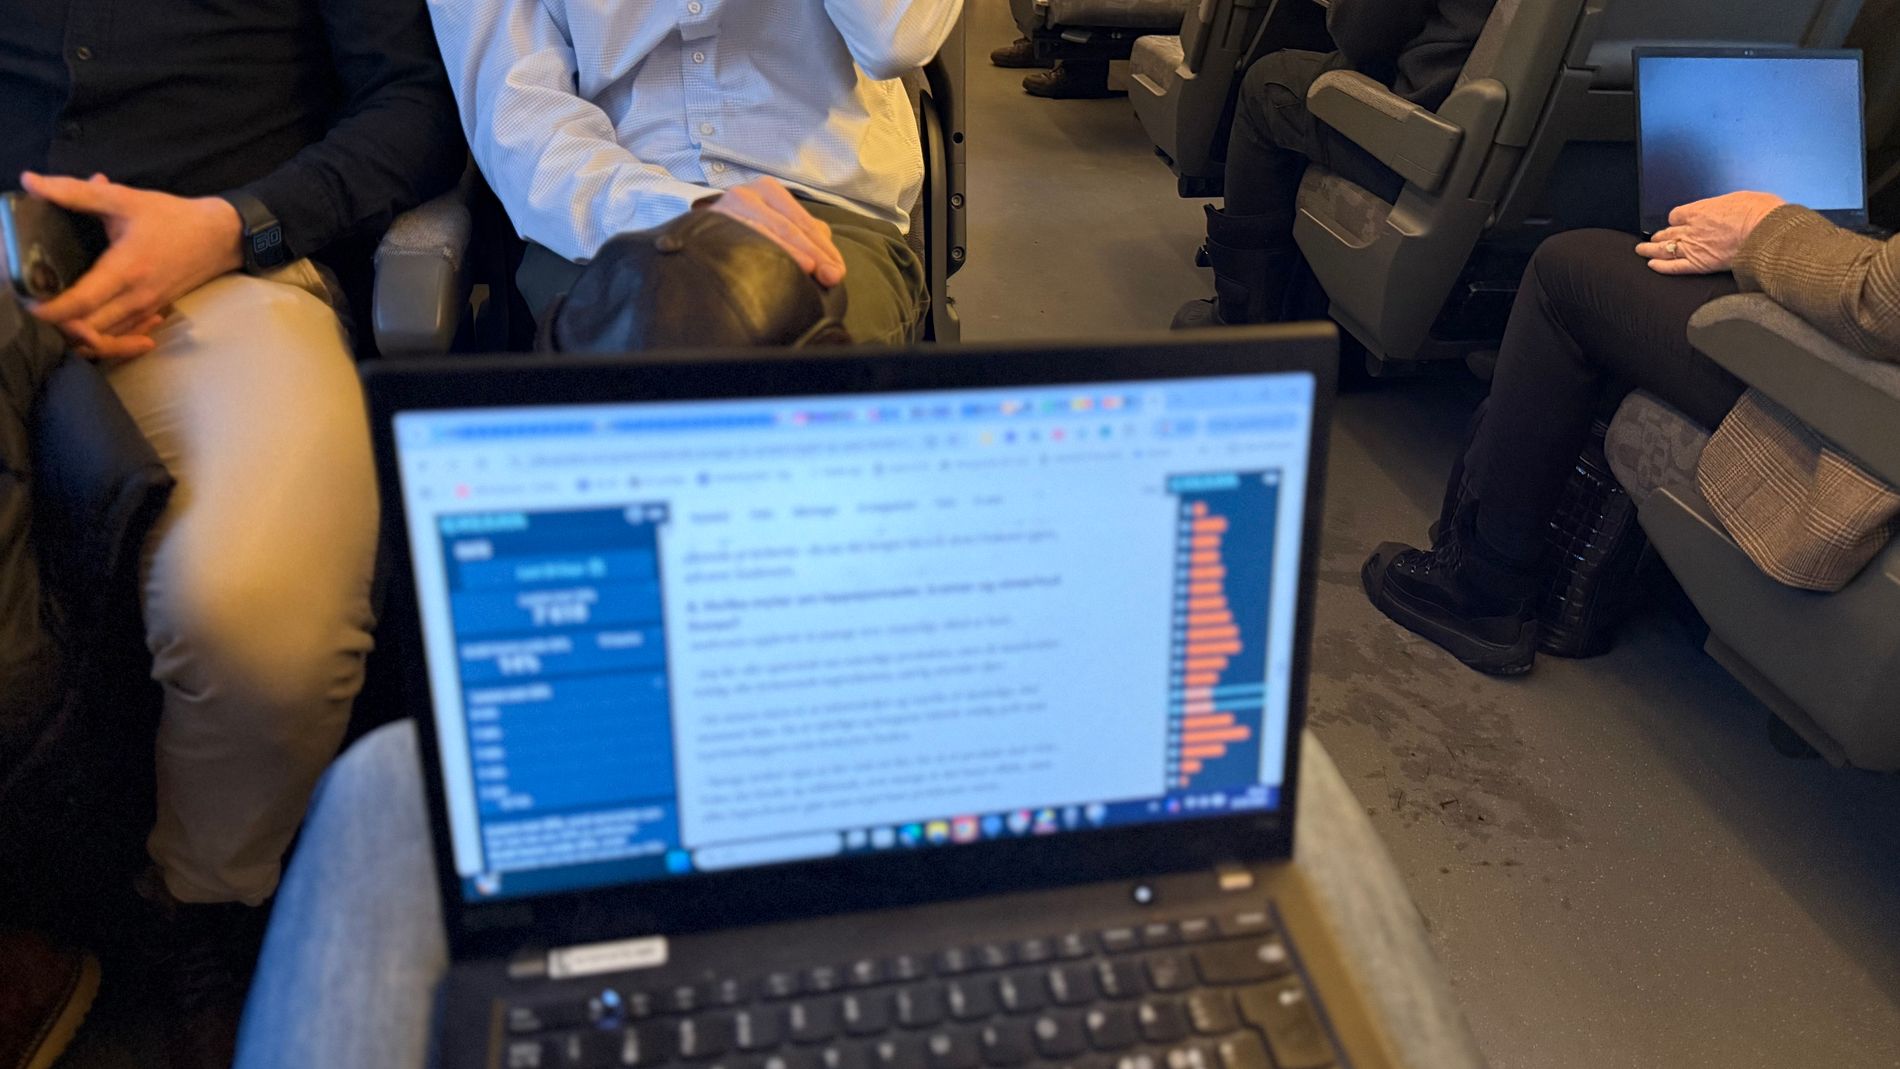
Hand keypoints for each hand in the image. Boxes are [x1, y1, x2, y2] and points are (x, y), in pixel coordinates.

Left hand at [21, 171, 243, 358]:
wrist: (222, 237)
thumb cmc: (174, 217)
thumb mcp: (125, 199)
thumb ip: (75, 192)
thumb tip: (31, 181)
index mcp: (126, 269)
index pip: (80, 303)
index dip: (49, 310)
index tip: (26, 303)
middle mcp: (136, 297)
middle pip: (88, 331)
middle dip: (58, 328)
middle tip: (34, 309)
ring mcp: (147, 309)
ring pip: (106, 340)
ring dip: (78, 337)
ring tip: (56, 320)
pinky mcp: (154, 312)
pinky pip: (124, 337)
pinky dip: (103, 338)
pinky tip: (90, 325)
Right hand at [698, 177, 846, 286]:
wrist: (696, 237)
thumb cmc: (744, 234)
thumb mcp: (779, 226)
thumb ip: (806, 235)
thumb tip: (831, 260)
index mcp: (769, 190)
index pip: (804, 221)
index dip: (825, 248)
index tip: (838, 272)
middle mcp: (748, 193)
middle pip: (789, 226)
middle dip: (815, 252)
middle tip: (832, 276)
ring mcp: (728, 207)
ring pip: (767, 231)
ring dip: (791, 252)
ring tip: (811, 269)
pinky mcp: (710, 224)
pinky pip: (740, 239)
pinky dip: (760, 250)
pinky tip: (771, 266)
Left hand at [1635, 191, 1786, 275]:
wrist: (1766, 232)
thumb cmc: (1761, 213)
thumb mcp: (1740, 199)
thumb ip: (1725, 206)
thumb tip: (1728, 209)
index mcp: (1700, 210)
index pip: (1676, 215)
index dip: (1675, 219)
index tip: (1676, 222)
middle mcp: (1692, 228)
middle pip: (1668, 232)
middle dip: (1660, 235)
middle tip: (1653, 238)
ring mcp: (1693, 247)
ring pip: (1665, 249)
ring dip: (1651, 250)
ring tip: (1642, 251)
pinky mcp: (1699, 264)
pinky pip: (1674, 266)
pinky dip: (1661, 267)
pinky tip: (1652, 266)